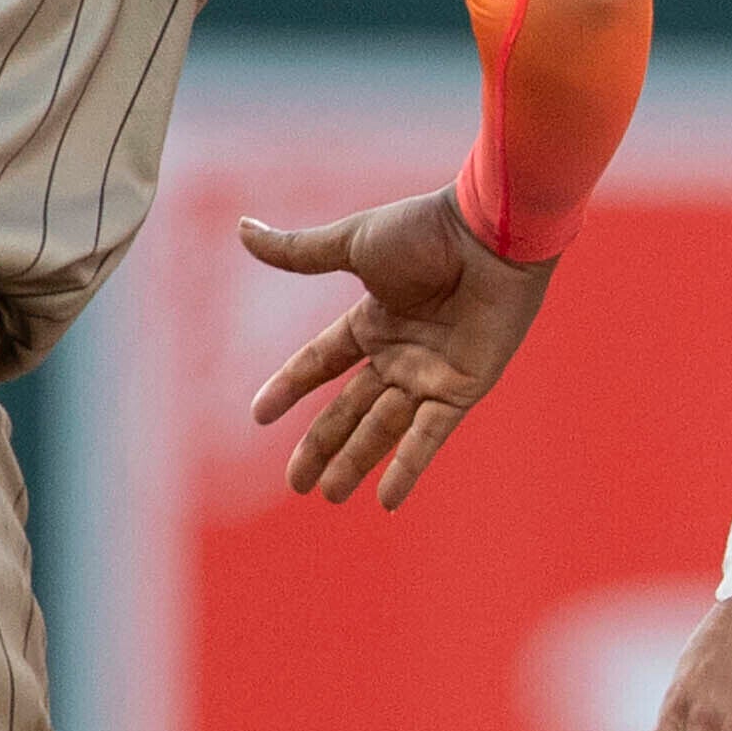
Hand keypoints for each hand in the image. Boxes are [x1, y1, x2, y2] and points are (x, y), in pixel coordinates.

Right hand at [240, 188, 554, 508]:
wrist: (490, 235)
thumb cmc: (427, 231)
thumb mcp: (352, 243)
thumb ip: (298, 252)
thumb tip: (241, 230)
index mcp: (372, 319)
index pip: (321, 362)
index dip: (290, 387)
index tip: (259, 416)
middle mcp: (399, 352)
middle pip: (349, 408)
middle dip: (321, 444)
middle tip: (296, 482)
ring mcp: (430, 374)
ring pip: (383, 428)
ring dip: (356, 462)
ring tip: (329, 495)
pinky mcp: (462, 389)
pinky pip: (430, 436)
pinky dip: (409, 467)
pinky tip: (387, 500)